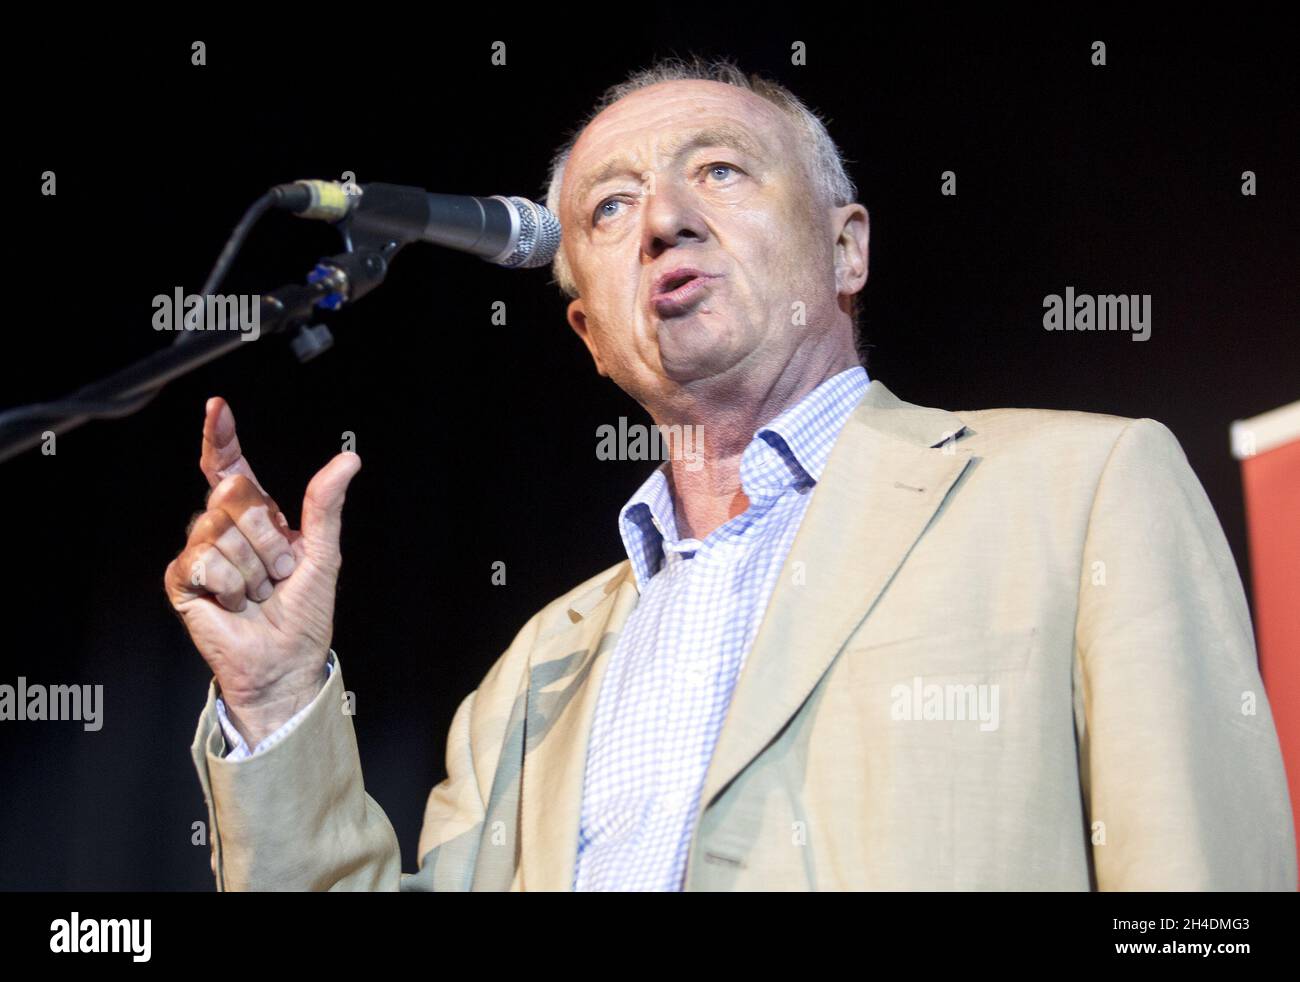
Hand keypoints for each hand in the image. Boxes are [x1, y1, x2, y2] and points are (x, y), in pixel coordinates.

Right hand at [164, 397, 360, 744]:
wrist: (285, 662)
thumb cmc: (303, 614)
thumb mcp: (324, 554)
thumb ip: (325, 505)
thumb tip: (349, 460)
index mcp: (255, 516)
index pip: (229, 465)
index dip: (220, 436)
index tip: (218, 407)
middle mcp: (223, 527)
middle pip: (234, 492)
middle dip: (268, 535)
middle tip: (276, 572)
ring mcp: (200, 551)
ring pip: (221, 528)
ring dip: (253, 567)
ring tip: (257, 592)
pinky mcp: (183, 578)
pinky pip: (205, 559)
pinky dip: (231, 585)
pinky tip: (234, 603)